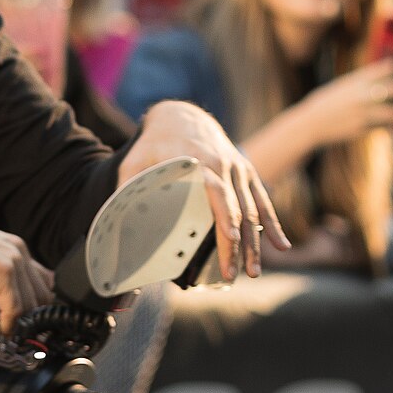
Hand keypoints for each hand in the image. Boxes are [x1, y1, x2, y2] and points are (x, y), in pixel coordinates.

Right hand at [0, 205, 51, 334]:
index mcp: (16, 248)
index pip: (43, 280)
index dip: (37, 304)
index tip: (28, 319)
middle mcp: (19, 252)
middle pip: (42, 294)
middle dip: (33, 317)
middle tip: (19, 331)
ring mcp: (13, 261)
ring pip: (31, 303)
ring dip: (21, 323)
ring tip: (8, 333)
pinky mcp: (3, 273)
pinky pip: (15, 307)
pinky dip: (9, 323)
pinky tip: (2, 329)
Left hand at [122, 99, 284, 280]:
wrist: (182, 116)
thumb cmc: (154, 144)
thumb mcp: (135, 161)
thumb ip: (127, 188)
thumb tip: (110, 219)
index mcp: (200, 162)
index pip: (217, 193)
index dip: (225, 218)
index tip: (230, 242)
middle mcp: (225, 165)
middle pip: (238, 209)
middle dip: (239, 245)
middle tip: (236, 275)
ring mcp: (239, 169)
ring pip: (254, 209)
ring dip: (257, 242)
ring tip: (254, 272)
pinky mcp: (247, 173)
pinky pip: (263, 201)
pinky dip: (273, 224)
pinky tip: (281, 246)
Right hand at [284, 59, 392, 154]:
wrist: (309, 123)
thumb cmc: (329, 102)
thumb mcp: (345, 86)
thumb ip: (365, 82)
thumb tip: (388, 79)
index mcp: (358, 80)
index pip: (387, 68)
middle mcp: (362, 94)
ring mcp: (362, 112)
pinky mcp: (362, 128)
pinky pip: (385, 126)